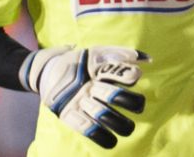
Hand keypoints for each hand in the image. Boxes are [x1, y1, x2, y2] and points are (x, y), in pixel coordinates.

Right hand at [23, 45, 149, 147]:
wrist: (46, 68)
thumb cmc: (81, 62)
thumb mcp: (98, 52)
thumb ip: (122, 54)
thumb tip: (148, 59)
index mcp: (95, 68)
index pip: (114, 71)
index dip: (127, 75)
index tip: (135, 76)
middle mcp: (88, 85)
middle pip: (111, 94)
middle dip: (128, 101)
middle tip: (139, 105)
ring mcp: (78, 100)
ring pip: (101, 114)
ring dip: (118, 123)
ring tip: (129, 129)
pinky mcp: (68, 114)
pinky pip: (85, 128)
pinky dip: (100, 137)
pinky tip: (112, 142)